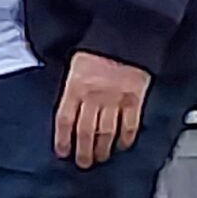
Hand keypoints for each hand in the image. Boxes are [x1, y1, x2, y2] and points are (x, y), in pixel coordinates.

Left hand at [54, 51, 150, 168]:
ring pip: (106, 133)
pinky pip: (129, 126)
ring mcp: (115, 100)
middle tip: (83, 163)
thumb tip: (66, 112)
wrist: (125, 35)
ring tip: (100, 158)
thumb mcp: (75, 66)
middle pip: (86, 132)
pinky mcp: (134, 100)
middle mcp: (94, 96)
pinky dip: (125, 139)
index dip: (62, 140)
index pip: (65, 120)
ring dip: (102, 149)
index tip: (62, 152)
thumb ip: (71, 89)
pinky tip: (121, 146)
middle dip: (83, 152)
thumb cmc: (97, 48)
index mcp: (75, 86)